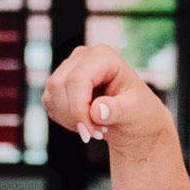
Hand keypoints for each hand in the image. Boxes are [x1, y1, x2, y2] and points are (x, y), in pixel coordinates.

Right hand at [42, 43, 170, 159]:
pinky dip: (64, 120)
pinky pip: (49, 104)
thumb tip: (96, 111)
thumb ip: (117, 110)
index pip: (77, 79)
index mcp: (103, 56)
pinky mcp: (60, 84)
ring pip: (51, 95)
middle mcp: (82, 57)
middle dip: (75, 116)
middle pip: (60, 86)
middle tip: (97, 132)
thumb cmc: (139, 112)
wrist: (134, 121)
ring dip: (70, 119)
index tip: (91, 133)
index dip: (78, 108)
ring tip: (94, 127)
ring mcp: (68, 68)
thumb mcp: (135, 112)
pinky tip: (84, 123)